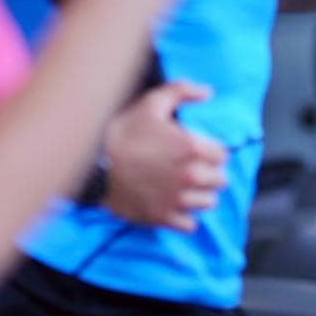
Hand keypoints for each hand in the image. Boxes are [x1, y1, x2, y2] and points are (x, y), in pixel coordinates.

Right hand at [102, 81, 227, 231]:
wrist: (92, 164)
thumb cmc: (123, 132)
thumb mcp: (152, 102)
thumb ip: (182, 91)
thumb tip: (208, 92)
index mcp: (192, 148)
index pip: (222, 155)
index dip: (211, 150)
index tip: (197, 151)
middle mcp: (190, 176)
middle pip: (219, 180)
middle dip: (209, 173)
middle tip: (192, 168)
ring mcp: (177, 199)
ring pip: (208, 203)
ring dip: (200, 195)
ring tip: (185, 187)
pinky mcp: (162, 217)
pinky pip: (190, 225)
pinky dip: (185, 217)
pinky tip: (174, 204)